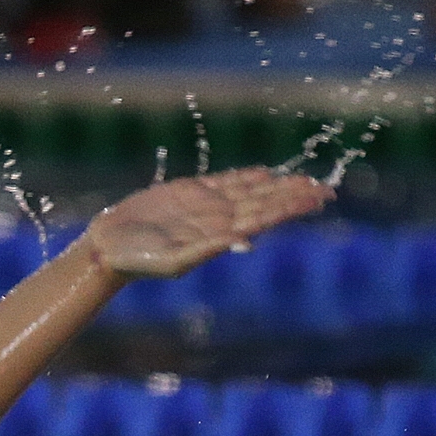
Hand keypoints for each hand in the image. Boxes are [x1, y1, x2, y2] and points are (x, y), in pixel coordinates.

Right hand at [83, 166, 333, 278]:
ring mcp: (205, 206)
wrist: (108, 250)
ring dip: (278, 186)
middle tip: (327, 190)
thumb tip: (246, 240)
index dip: (292, 206)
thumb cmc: (138, 261)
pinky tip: (265, 173)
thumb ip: (208, 250)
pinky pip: (224, 182)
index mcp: (221, 235)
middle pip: (265, 202)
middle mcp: (219, 220)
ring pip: (250, 191)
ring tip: (305, 181)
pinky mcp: (187, 193)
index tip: (318, 199)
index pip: (266, 217)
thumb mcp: (173, 260)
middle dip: (294, 196)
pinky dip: (246, 177)